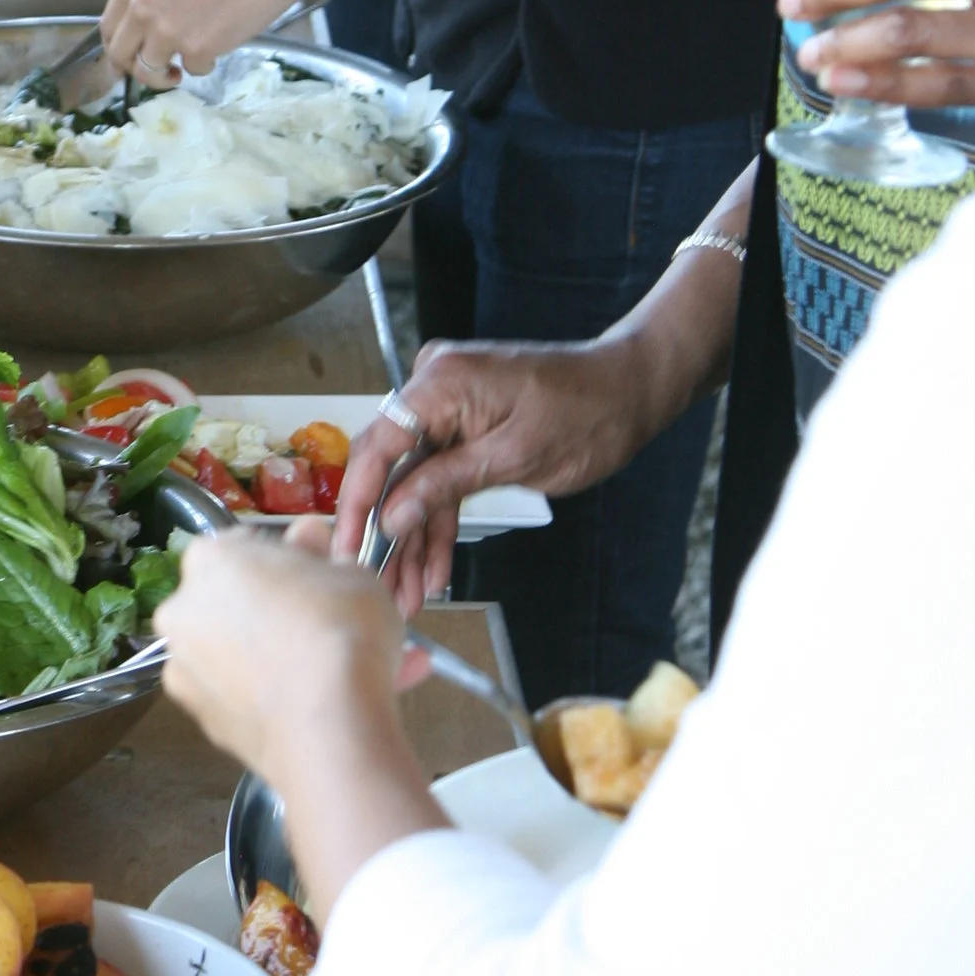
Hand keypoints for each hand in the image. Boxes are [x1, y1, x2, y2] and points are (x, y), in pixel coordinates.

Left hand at [100, 0, 308, 80]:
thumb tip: (140, 31)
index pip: (108, 29)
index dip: (120, 49)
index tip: (132, 58)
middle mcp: (141, 8)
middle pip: (120, 56)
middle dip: (138, 69)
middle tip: (160, 70)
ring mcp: (166, 30)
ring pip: (150, 71)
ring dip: (167, 74)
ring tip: (191, 60)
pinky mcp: (196, 49)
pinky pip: (193, 70)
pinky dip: (206, 63)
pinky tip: (222, 41)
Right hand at [329, 338, 670, 608]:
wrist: (627, 390)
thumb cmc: (586, 411)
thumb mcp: (515, 457)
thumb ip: (446, 484)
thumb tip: (392, 516)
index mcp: (440, 382)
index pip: (378, 446)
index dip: (358, 503)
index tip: (347, 550)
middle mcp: (434, 388)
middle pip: (392, 469)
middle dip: (388, 534)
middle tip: (380, 587)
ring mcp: (448, 408)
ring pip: (416, 482)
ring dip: (414, 538)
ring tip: (407, 593)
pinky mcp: (464, 427)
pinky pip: (441, 478)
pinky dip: (440, 521)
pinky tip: (434, 568)